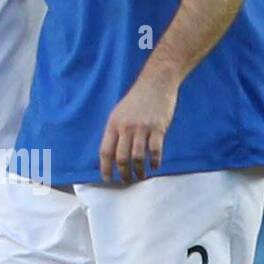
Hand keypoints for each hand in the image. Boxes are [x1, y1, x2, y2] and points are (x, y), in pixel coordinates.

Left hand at [99, 65, 179, 182]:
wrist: (156, 82)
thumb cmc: (137, 99)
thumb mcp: (119, 113)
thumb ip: (116, 131)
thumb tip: (112, 154)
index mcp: (113, 124)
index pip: (105, 152)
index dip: (105, 168)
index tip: (107, 179)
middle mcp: (126, 127)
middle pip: (121, 158)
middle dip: (123, 174)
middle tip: (126, 181)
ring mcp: (142, 128)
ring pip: (137, 157)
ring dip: (139, 171)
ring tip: (141, 176)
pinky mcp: (158, 128)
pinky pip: (155, 151)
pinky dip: (155, 161)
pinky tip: (155, 165)